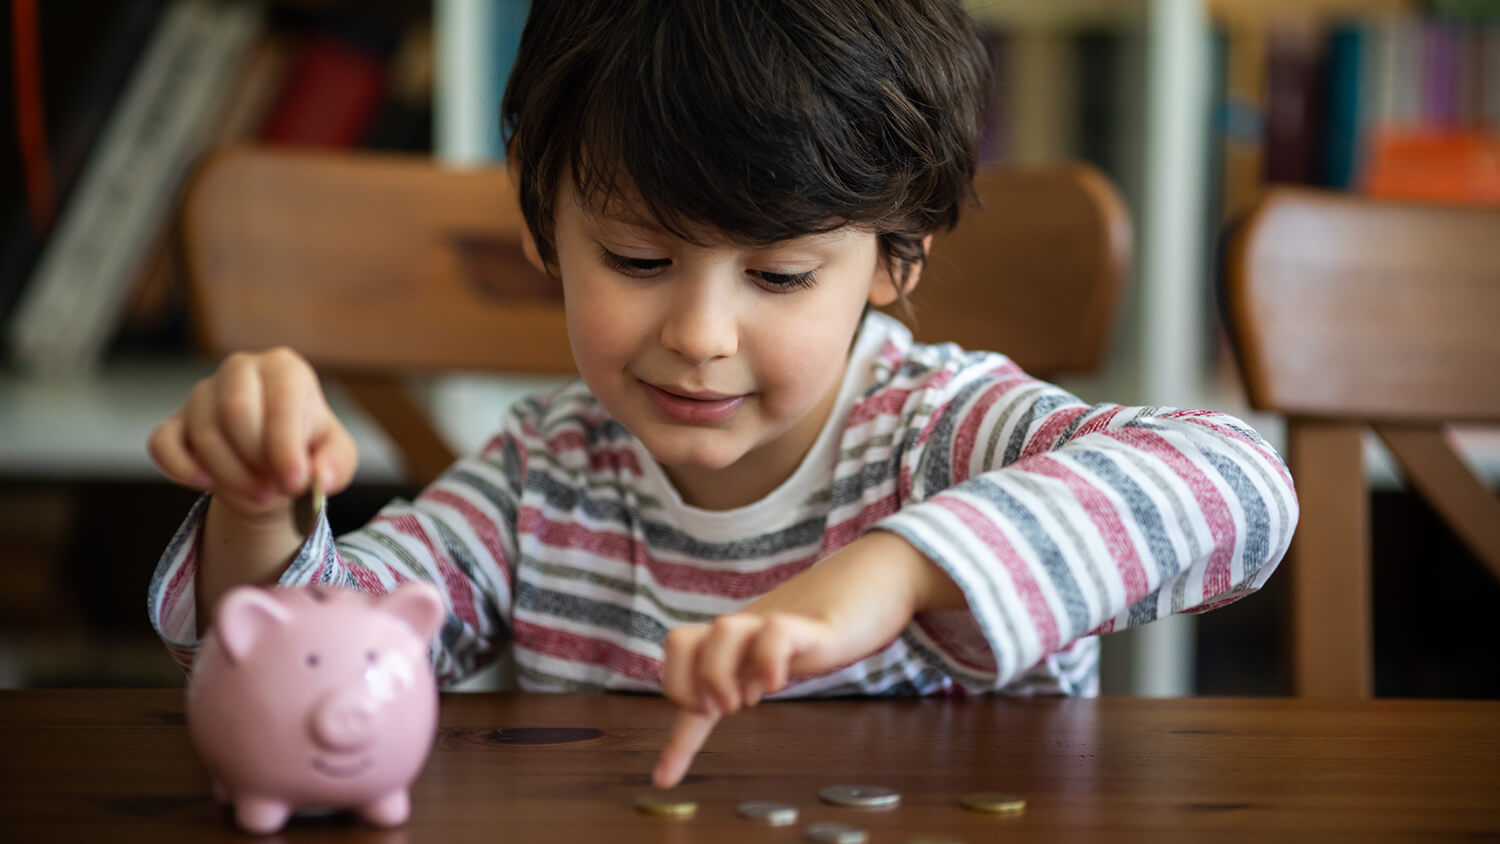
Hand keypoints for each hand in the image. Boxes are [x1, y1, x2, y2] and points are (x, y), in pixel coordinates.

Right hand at [147, 347, 356, 518]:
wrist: (272, 464)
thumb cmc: (308, 450)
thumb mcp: (337, 456)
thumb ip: (337, 464)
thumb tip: (321, 476)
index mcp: (284, 368)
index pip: (280, 401)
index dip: (286, 447)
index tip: (295, 483)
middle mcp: (240, 370)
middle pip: (237, 411)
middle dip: (257, 461)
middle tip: (276, 491)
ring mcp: (201, 394)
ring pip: (205, 434)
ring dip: (231, 476)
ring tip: (258, 494)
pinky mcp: (172, 421)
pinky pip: (163, 445)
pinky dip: (184, 471)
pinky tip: (209, 484)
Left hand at [651, 531, 967, 788]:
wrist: (880, 576)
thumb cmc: (829, 622)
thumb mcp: (781, 654)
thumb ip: (753, 672)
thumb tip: (725, 700)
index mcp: (737, 644)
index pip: (686, 677)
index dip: (677, 738)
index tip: (664, 781)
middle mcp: (748, 630)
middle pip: (680, 640)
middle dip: (683, 685)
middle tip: (718, 712)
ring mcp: (777, 623)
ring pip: (722, 631)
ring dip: (719, 675)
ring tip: (746, 701)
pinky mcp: (814, 625)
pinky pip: (777, 633)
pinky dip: (769, 660)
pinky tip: (778, 682)